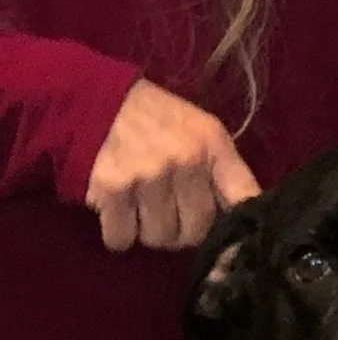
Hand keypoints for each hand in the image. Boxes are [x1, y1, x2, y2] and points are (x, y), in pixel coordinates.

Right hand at [86, 79, 260, 250]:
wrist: (91, 98)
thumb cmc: (156, 122)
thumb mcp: (203, 133)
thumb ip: (227, 175)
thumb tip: (243, 228)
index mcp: (213, 146)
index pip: (243, 200)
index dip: (238, 229)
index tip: (230, 242)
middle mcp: (185, 160)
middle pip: (196, 233)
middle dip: (182, 231)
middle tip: (167, 210)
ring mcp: (148, 175)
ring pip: (159, 238)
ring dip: (148, 231)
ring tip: (141, 204)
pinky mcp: (112, 189)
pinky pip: (122, 238)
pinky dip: (118, 233)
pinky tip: (118, 210)